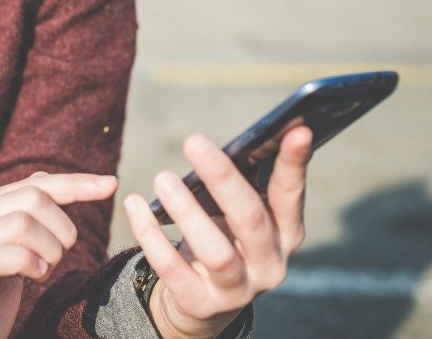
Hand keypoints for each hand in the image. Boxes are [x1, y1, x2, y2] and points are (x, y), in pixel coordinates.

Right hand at [0, 171, 117, 338]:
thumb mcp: (5, 259)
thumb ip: (18, 221)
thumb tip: (45, 180)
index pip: (31, 183)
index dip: (74, 183)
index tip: (110, 185)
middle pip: (30, 198)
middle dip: (62, 228)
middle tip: (60, 258)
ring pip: (18, 222)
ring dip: (48, 251)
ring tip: (43, 273)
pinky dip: (26, 264)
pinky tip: (33, 279)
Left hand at [122, 127, 313, 338]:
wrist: (204, 302)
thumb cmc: (224, 237)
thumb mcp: (236, 214)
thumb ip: (238, 184)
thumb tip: (218, 140)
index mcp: (285, 232)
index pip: (290, 194)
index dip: (294, 163)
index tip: (297, 128)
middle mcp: (270, 263)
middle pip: (251, 219)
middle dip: (223, 177)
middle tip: (193, 140)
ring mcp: (238, 288)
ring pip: (216, 251)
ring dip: (187, 210)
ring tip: (162, 177)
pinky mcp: (201, 303)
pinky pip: (172, 268)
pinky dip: (150, 235)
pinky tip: (134, 205)